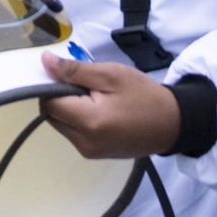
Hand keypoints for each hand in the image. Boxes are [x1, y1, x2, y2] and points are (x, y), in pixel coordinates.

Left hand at [37, 52, 183, 158]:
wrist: (170, 124)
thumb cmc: (143, 96)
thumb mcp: (111, 74)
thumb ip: (75, 70)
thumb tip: (45, 62)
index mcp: (89, 122)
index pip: (49, 103)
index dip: (54, 86)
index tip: (71, 76)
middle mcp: (84, 142)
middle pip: (51, 115)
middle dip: (60, 98)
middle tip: (87, 87)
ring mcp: (88, 151)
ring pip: (59, 124)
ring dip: (68, 109)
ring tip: (95, 100)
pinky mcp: (93, 154)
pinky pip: (72, 133)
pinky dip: (77, 120)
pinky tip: (99, 112)